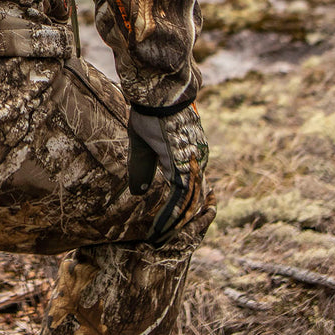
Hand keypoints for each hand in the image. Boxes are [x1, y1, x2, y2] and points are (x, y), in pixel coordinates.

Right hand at [130, 104, 208, 242]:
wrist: (159, 94)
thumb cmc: (150, 114)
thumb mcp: (142, 145)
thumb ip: (143, 168)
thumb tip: (139, 192)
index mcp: (186, 159)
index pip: (185, 192)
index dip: (175, 210)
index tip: (162, 227)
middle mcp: (195, 164)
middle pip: (190, 201)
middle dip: (177, 222)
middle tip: (162, 240)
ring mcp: (194, 165)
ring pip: (188, 202)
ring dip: (174, 223)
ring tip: (160, 238)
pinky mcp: (188, 164)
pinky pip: (182, 196)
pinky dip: (172, 213)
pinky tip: (162, 226)